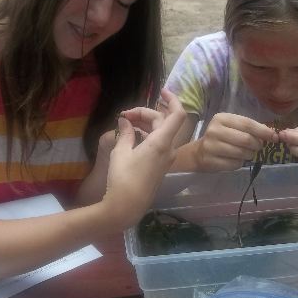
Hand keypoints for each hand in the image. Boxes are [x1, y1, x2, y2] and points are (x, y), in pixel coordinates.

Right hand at [101, 88, 185, 228]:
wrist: (126, 207)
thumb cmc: (122, 178)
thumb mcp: (120, 152)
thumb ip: (126, 133)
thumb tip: (125, 121)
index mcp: (161, 142)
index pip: (177, 114)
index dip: (172, 99)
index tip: (161, 90)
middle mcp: (169, 149)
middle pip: (164, 122)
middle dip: (145, 113)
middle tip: (124, 115)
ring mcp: (166, 159)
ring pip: (161, 133)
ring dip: (146, 124)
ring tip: (125, 124)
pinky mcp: (161, 166)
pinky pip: (159, 144)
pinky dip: (148, 135)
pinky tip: (131, 136)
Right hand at [194, 113, 278, 171]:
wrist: (199, 153)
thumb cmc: (221, 137)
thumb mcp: (232, 127)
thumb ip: (250, 128)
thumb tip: (272, 134)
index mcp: (221, 118)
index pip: (247, 124)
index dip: (263, 131)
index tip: (275, 137)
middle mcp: (214, 130)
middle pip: (246, 139)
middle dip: (257, 145)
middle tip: (258, 147)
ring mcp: (211, 146)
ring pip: (242, 153)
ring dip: (249, 155)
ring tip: (245, 153)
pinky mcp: (211, 161)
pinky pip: (235, 164)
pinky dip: (240, 163)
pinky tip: (234, 159)